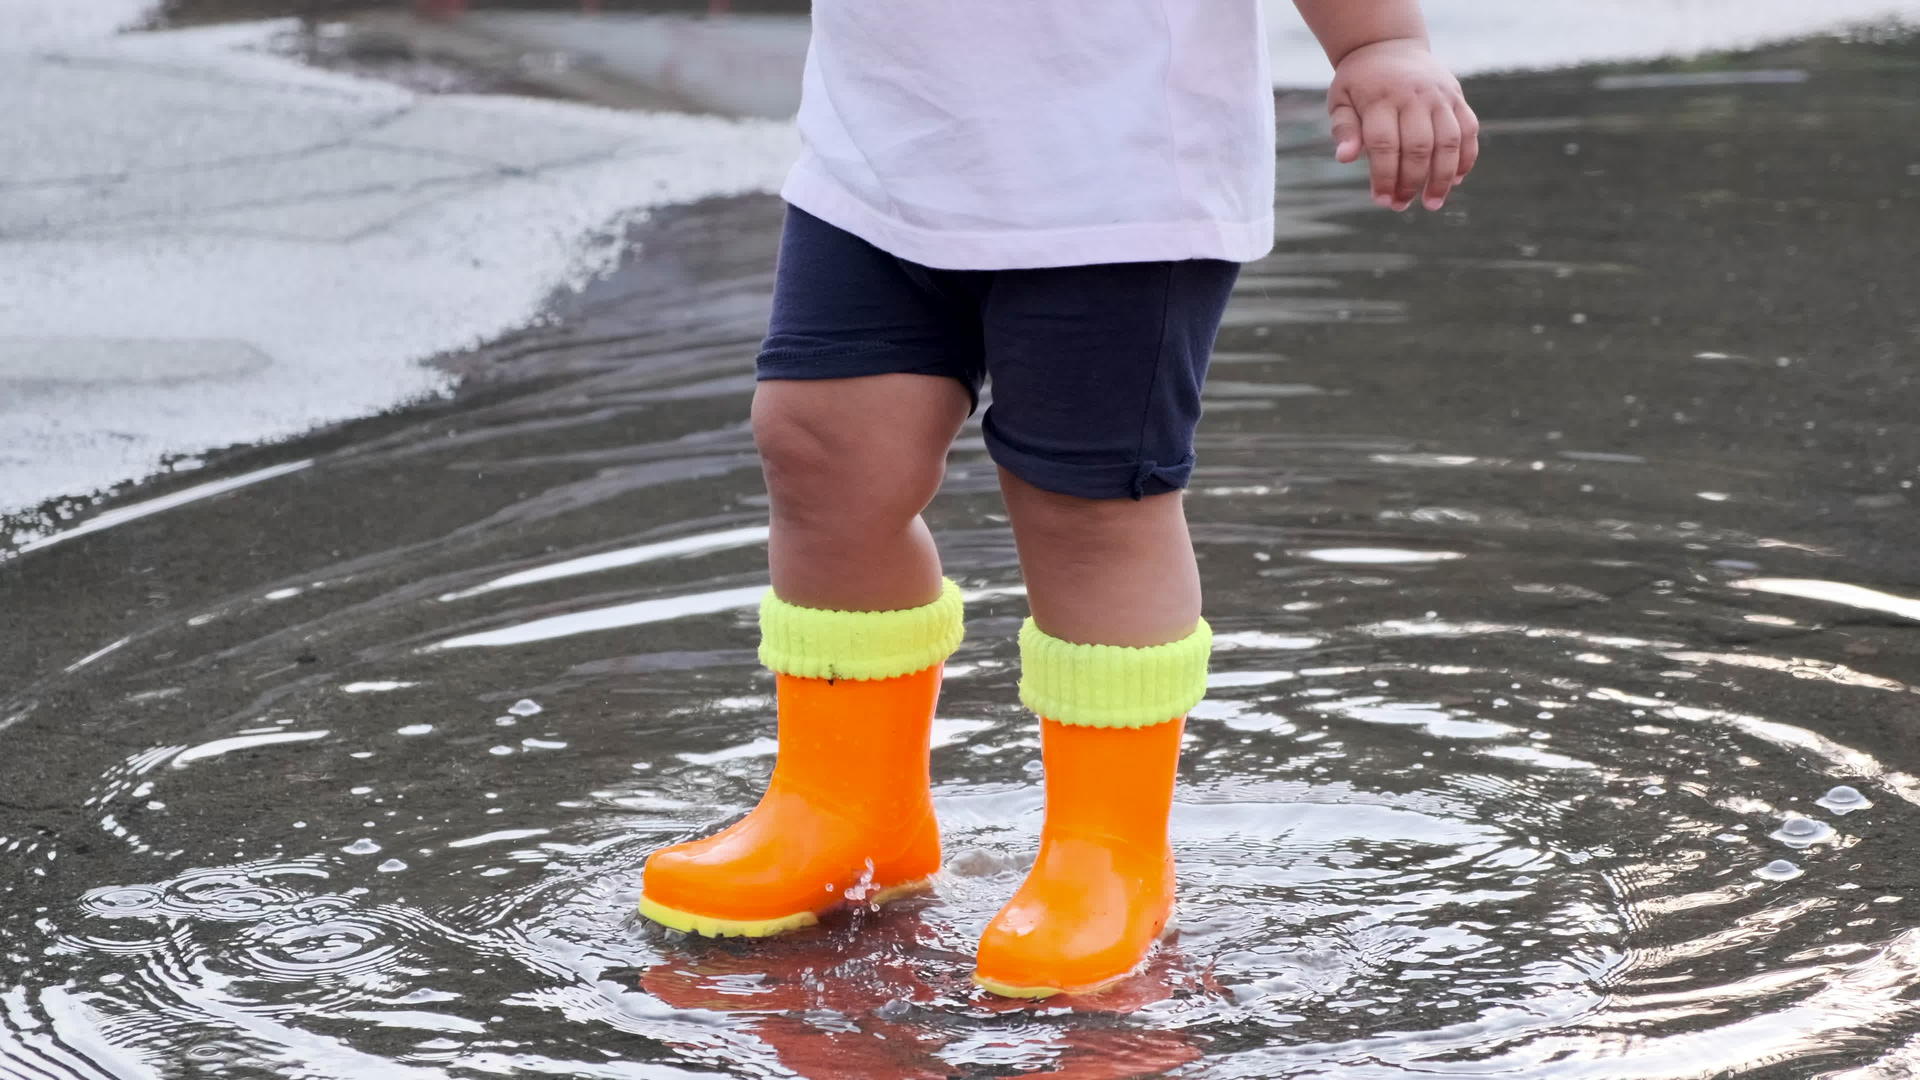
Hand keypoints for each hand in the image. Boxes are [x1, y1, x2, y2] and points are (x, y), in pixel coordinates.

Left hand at [1327, 38, 1478, 211]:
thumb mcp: (1340, 101)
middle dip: (1411, 183)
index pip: (1385, 145)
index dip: (1384, 177)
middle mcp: (1413, 96)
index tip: (1381, 200)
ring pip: (1449, 142)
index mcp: (1380, 98)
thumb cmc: (1359, 82)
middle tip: (1401, 205)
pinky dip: (1466, 157)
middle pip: (1419, 148)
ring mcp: (1439, 95)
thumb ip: (1344, 129)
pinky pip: (1469, 129)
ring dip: (1443, 177)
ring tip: (1433, 203)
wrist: (1387, 44)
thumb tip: (1345, 158)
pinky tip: (1456, 180)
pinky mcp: (1456, 96)